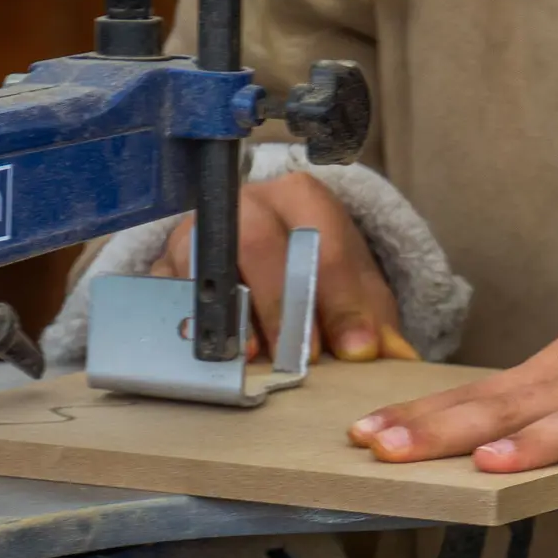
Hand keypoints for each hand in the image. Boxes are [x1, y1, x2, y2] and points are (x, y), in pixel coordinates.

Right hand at [151, 172, 416, 362]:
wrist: (271, 261)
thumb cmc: (319, 275)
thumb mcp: (357, 291)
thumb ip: (375, 321)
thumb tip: (393, 358)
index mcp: (301, 198)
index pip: (321, 241)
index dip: (339, 298)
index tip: (354, 350)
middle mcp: (245, 204)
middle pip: (255, 243)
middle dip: (282, 304)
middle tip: (302, 358)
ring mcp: (199, 231)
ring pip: (203, 261)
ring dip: (228, 312)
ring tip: (251, 357)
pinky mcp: (164, 265)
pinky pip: (164, 290)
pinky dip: (183, 321)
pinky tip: (205, 352)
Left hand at [349, 229, 557, 536]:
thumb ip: (530, 398)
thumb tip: (466, 438)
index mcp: (551, 374)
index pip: (472, 397)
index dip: (417, 418)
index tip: (360, 435)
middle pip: (503, 409)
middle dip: (443, 432)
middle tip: (386, 449)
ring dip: (537, 443)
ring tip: (494, 466)